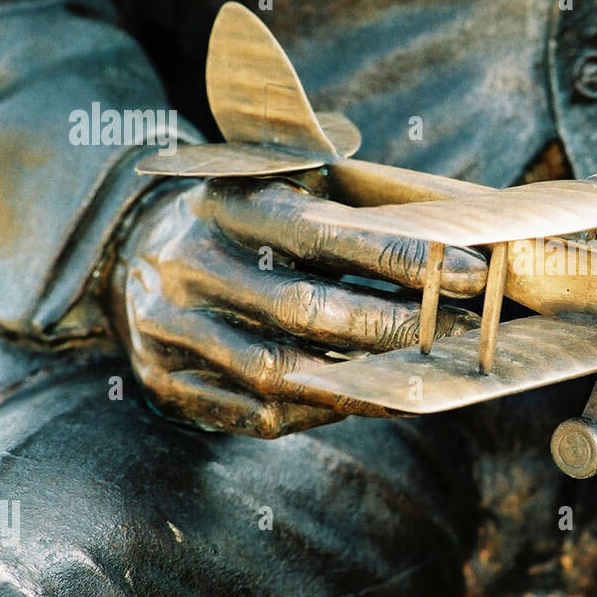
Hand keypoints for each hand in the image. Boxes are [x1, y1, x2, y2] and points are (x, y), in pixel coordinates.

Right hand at [108, 178, 485, 437]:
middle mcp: (188, 264)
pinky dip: (319, 411)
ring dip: (363, 381)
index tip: (471, 272)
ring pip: (278, 370)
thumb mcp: (276, 183)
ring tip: (424, 378)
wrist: (124, 251)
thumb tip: (448, 242)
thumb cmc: (239, 220)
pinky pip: (255, 413)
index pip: (322, 232)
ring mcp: (168, 327)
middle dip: (391, 326)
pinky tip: (368, 400)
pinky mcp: (163, 380)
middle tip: (458, 334)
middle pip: (302, 308)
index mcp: (223, 204)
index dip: (400, 256)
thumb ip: (344, 202)